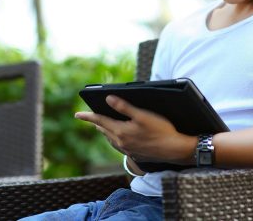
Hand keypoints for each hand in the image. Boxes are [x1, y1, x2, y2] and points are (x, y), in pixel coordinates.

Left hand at [75, 95, 195, 163]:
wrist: (175, 149)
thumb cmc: (161, 130)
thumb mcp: (143, 115)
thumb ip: (124, 107)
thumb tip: (108, 99)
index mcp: (121, 132)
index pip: (100, 121)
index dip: (88, 116)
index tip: (77, 114)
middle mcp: (121, 142)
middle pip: (104, 130)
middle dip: (96, 122)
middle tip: (89, 117)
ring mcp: (128, 149)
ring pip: (110, 138)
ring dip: (104, 131)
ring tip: (101, 125)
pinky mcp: (135, 153)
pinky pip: (118, 145)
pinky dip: (113, 138)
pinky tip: (118, 136)